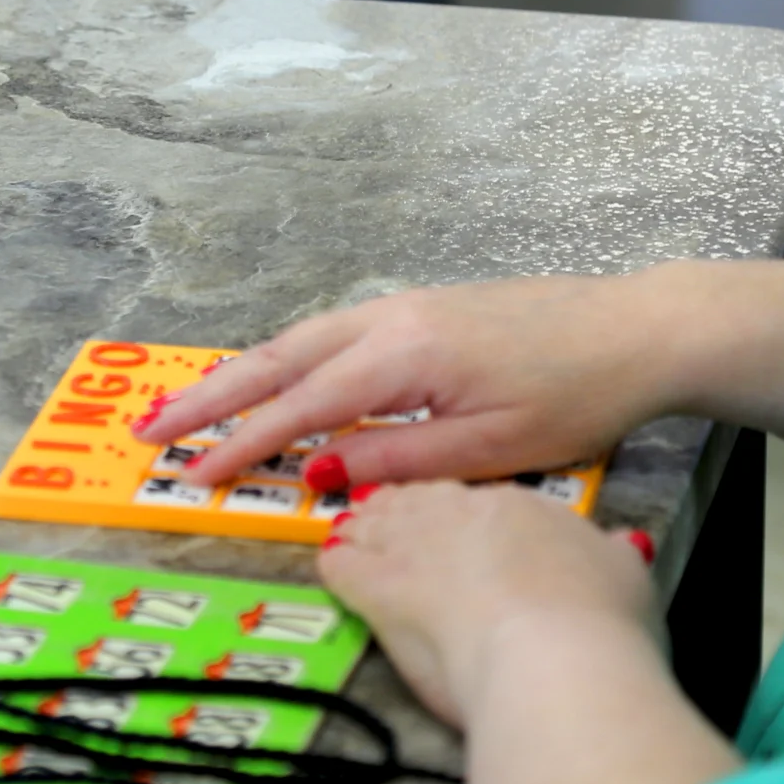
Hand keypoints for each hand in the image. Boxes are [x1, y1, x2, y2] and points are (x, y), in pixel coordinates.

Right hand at [139, 273, 683, 489]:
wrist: (632, 329)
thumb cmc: (571, 396)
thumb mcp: (488, 449)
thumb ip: (395, 460)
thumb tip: (317, 473)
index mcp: (400, 357)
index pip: (299, 408)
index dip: (241, 445)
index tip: (192, 475)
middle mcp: (385, 320)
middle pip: (277, 358)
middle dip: (210, 394)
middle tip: (151, 426)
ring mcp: (399, 308)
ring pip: (299, 340)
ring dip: (239, 373)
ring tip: (190, 403)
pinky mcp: (417, 310)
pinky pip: (328, 335)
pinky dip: (283, 359)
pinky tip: (272, 377)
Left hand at [321, 483, 656, 728]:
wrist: (554, 658)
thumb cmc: (598, 624)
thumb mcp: (627, 577)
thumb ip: (613, 555)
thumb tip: (627, 546)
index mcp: (517, 504)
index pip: (476, 501)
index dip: (463, 521)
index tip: (461, 537)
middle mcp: (457, 511)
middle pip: (418, 500)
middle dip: (406, 516)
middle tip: (399, 535)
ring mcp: (412, 544)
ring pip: (373, 522)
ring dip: (366, 534)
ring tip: (357, 544)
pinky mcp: (376, 585)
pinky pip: (341, 563)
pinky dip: (337, 567)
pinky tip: (334, 571)